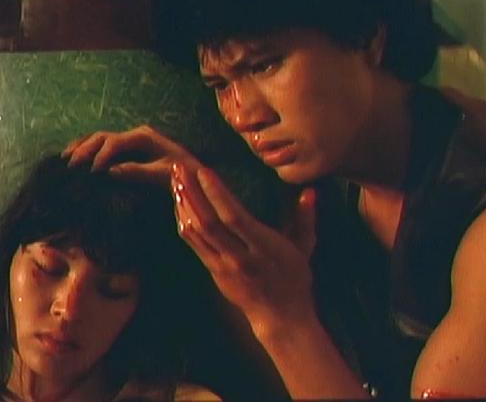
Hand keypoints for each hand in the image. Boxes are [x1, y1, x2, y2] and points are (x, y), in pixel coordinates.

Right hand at [61, 125, 201, 185]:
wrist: (195, 173)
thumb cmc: (182, 173)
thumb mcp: (161, 174)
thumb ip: (136, 171)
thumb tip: (109, 171)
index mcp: (143, 136)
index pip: (114, 143)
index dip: (100, 156)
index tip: (91, 173)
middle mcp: (135, 134)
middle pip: (102, 136)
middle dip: (84, 150)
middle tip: (70, 166)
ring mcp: (132, 140)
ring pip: (100, 138)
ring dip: (82, 146)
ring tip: (65, 158)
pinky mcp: (130, 148)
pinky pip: (105, 146)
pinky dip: (89, 150)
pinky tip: (77, 157)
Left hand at [171, 163, 316, 333]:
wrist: (280, 317)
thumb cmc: (294, 279)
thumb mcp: (305, 248)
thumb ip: (305, 219)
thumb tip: (310, 192)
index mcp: (264, 249)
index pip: (234, 219)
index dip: (217, 194)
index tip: (204, 171)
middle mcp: (239, 258)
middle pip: (208, 223)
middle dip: (191, 193)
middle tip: (179, 168)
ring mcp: (223, 267)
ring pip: (195, 232)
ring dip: (182, 204)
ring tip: (175, 179)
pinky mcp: (213, 272)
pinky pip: (193, 243)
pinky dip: (183, 221)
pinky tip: (179, 204)